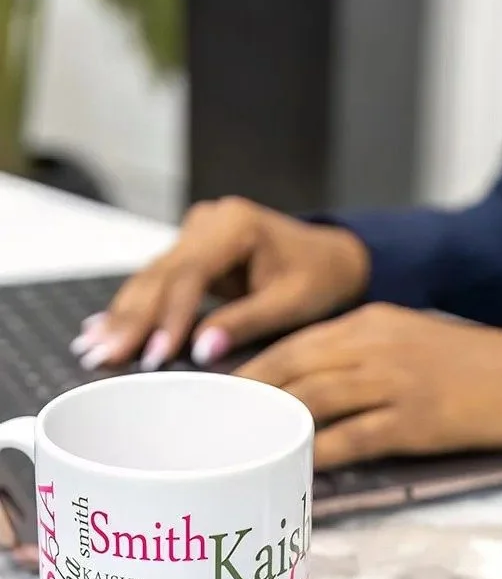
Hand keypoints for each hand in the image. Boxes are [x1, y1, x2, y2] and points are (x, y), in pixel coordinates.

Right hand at [70, 197, 370, 369]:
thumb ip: (246, 322)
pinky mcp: (191, 251)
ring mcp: (196, 232)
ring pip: (151, 278)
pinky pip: (158, 282)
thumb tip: (202, 351)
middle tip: (101, 357)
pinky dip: (134, 310)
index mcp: (236, 225)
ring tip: (92, 349)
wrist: (332, 257)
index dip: (170, 317)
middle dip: (132, 320)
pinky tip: (102, 330)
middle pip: (161, 274)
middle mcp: (209, 221)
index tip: (154, 356)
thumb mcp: (291, 302)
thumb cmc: (319, 278)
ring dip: (123, 316)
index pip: (191, 273)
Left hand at [234, 303, 501, 468]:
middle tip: (210, 421)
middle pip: (292, 367)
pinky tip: (292, 467)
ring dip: (271, 423)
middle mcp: (375, 344)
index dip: (251, 364)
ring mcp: (393, 383)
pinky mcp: (413, 421)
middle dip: (246, 394)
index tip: (219, 388)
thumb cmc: (474, 363)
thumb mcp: (412, 337)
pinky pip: (352, 438)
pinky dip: (317, 454)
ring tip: (238, 445)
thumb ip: (363, 352)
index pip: (295, 340)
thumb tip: (310, 385)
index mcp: (371, 320)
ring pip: (314, 400)